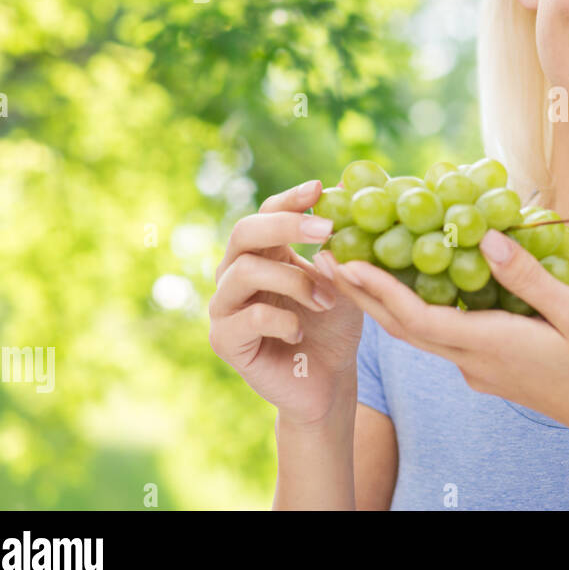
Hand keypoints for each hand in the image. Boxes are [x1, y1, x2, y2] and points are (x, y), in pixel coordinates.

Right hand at [208, 179, 364, 426]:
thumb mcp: (344, 281)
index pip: (267, 213)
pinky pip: (250, 317)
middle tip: (327, 230)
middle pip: (245, 232)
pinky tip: (302, 331)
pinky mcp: (225, 340)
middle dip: (286, 225)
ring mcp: (226, 307)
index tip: (320, 187)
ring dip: (295, 281)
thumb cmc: (334, 327)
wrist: (328, 382)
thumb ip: (338, 249)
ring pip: (245, 271)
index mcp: (264, 254)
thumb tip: (341, 204)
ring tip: (326, 300)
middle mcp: (236, 274)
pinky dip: (285, 320)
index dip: (290, 198)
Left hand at [323, 229, 568, 443]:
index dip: (377, 290)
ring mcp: (478, 369)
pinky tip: (414, 286)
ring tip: (354, 267)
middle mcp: (472, 361)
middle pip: (403, 327)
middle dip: (361, 294)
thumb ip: (528, 277)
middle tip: (325, 257)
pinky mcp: (488, 369)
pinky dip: (415, 310)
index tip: (345, 262)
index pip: (417, 318)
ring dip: (382, 303)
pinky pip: (441, 336)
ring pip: (418, 333)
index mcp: (489, 345)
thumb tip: (486, 239)